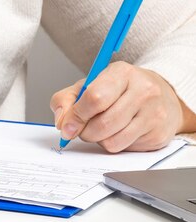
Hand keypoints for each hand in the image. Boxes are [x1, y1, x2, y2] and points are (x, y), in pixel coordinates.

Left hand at [50, 62, 190, 152]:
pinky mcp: (159, 135)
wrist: (160, 96)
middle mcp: (143, 91)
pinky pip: (124, 149)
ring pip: (112, 141)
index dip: (76, 116)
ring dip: (98, 140)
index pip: (95, 98)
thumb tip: (61, 122)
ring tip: (101, 127)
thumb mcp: (89, 85)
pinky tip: (118, 131)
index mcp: (122, 73)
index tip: (67, 125)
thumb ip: (66, 99)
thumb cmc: (118, 90)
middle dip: (85, 132)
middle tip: (82, 128)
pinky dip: (113, 143)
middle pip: (102, 124)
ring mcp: (154, 114)